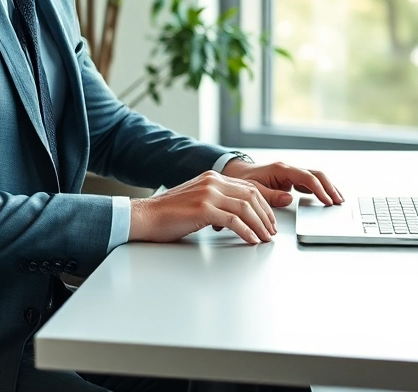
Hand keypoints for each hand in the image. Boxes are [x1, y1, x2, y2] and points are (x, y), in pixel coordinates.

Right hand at [129, 171, 277, 244]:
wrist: (146, 216)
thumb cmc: (168, 213)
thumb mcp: (197, 200)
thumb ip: (216, 200)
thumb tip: (238, 214)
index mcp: (212, 177)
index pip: (248, 187)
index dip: (264, 204)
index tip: (269, 219)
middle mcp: (212, 181)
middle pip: (251, 195)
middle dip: (266, 215)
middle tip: (271, 231)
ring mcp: (208, 193)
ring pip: (245, 207)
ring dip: (259, 225)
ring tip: (264, 238)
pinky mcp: (203, 208)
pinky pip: (234, 220)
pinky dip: (246, 231)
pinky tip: (251, 239)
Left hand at [222, 159, 343, 207]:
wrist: (236, 174)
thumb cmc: (242, 180)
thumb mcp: (253, 189)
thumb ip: (270, 195)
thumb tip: (289, 198)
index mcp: (281, 169)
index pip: (306, 178)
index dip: (319, 189)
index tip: (327, 200)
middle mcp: (288, 170)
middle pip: (315, 175)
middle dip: (329, 187)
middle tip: (339, 201)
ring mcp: (290, 174)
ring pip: (314, 178)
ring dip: (327, 188)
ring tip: (338, 200)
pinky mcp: (290, 181)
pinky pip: (308, 183)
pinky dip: (319, 190)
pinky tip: (326, 198)